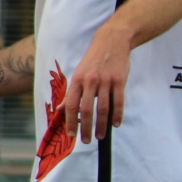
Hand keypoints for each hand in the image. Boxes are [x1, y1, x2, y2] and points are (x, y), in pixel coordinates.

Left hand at [63, 21, 132, 143]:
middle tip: (87, 140)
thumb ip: (72, 93)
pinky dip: (118, 114)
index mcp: (78, 81)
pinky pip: (119, 101)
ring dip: (102, 124)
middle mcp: (91, 81)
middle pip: (87, 110)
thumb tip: (61, 110)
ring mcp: (106, 81)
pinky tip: (116, 124)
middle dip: (86, 128)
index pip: (72, 105)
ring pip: (103, 108)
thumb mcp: (79, 74)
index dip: (71, 121)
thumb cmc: (94, 59)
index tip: (71, 134)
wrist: (112, 41)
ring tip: (101, 135)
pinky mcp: (120, 80)